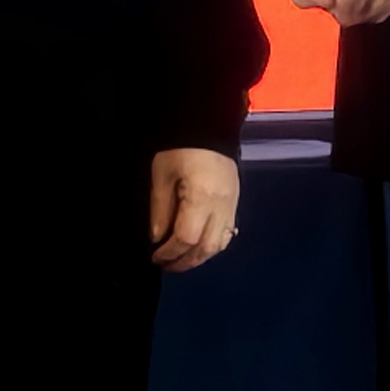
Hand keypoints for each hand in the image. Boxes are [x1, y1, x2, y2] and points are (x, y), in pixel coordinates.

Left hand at [148, 146, 240, 270]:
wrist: (208, 126)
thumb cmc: (180, 147)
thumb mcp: (161, 175)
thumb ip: (159, 209)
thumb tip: (157, 238)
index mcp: (202, 197)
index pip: (186, 238)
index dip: (169, 253)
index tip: (155, 256)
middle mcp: (221, 206)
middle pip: (206, 247)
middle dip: (184, 261)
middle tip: (165, 265)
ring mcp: (231, 205)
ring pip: (220, 245)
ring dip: (199, 257)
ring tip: (180, 259)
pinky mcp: (234, 201)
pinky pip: (227, 233)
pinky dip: (212, 245)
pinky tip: (199, 246)